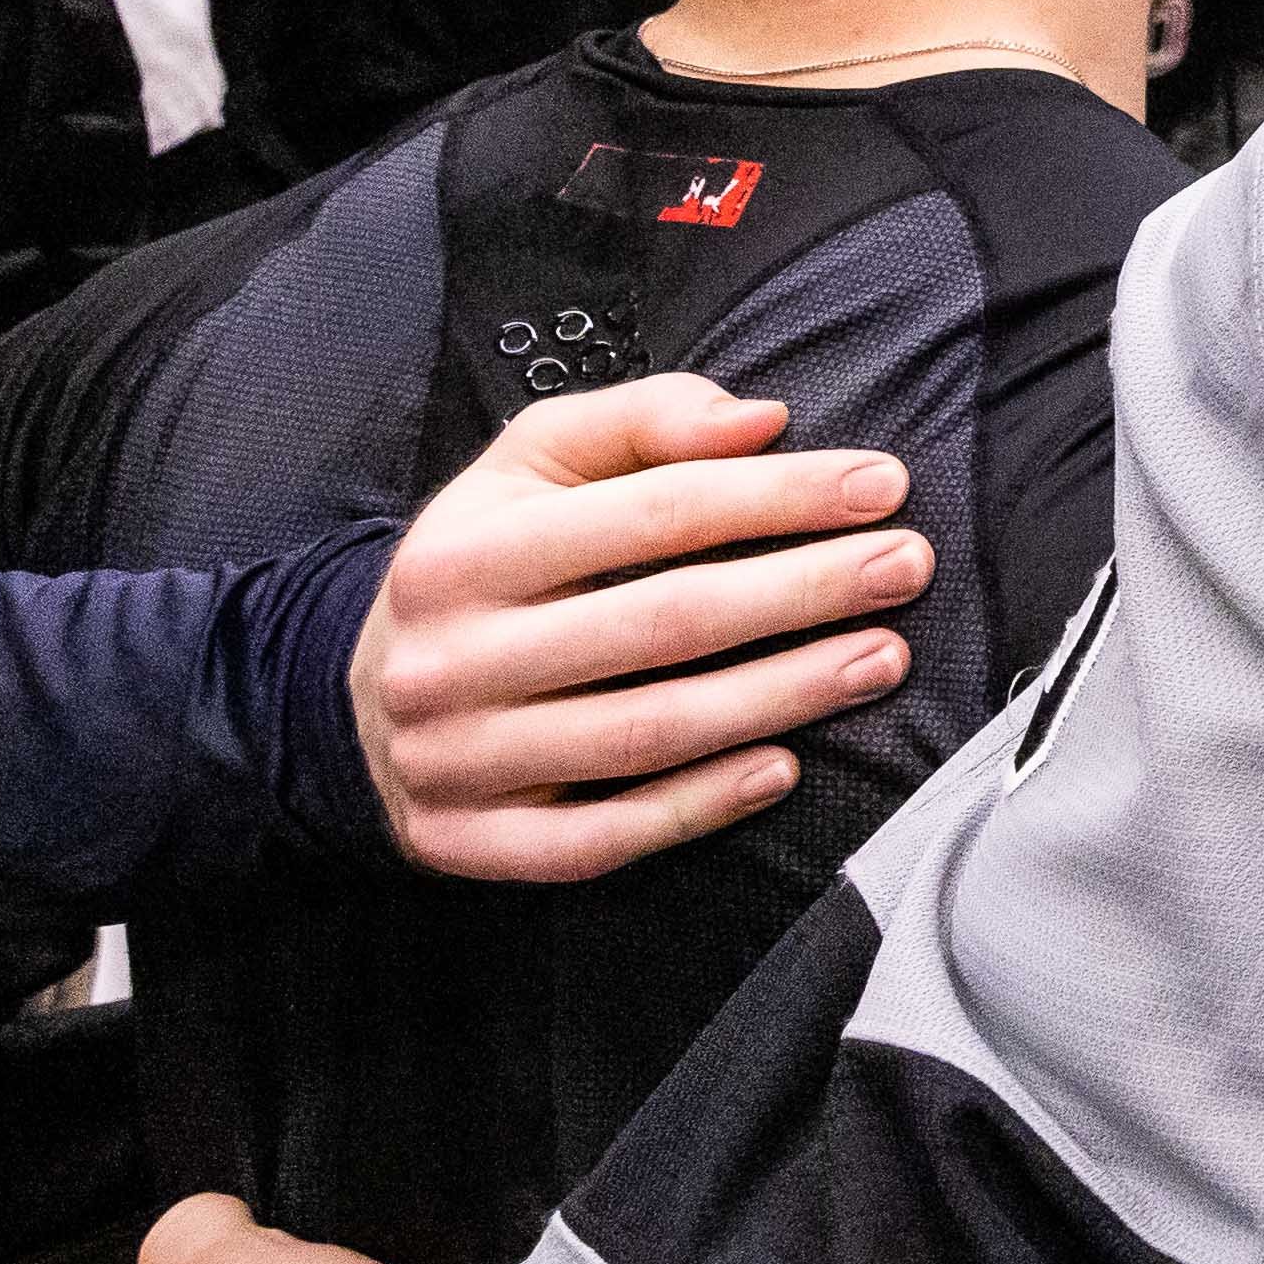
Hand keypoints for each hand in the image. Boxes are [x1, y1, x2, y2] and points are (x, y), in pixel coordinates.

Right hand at [353, 376, 925, 882]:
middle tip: (907, 567)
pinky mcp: (471, 842)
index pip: (652, 512)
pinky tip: (785, 767)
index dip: (778, 497)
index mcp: (464, 552)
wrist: (356, 696)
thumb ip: (641, 424)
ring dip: (782, 696)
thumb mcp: (529, 465)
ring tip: (883, 657)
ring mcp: (457, 761)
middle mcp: (451, 658)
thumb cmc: (481, 564)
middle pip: (663, 622)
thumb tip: (760, 422)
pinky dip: (700, 805)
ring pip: (647, 731)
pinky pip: (602, 837)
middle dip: (804, 591)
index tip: (882, 485)